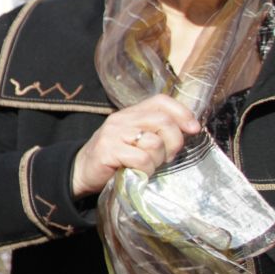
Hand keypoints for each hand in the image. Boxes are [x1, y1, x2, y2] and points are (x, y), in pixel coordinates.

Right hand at [71, 93, 202, 197]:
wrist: (80, 171)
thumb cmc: (115, 158)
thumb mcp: (136, 140)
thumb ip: (156, 132)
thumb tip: (189, 130)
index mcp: (130, 113)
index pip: (161, 101)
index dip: (182, 112)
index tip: (194, 129)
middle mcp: (121, 119)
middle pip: (163, 121)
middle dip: (175, 142)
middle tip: (169, 156)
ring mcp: (113, 134)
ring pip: (154, 142)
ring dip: (158, 159)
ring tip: (150, 166)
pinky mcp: (108, 150)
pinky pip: (141, 159)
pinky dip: (146, 169)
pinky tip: (139, 172)